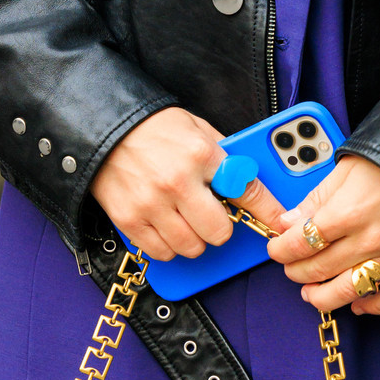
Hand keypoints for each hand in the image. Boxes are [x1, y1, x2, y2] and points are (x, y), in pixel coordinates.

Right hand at [90, 108, 282, 263]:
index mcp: (200, 154)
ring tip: (185, 219)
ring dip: (194, 239)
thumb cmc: (154, 128)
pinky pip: (161, 252)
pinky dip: (168, 246)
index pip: (244, 190)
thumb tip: (248, 180)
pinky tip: (165, 226)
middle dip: (220, 227)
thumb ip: (223, 156)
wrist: (103, 126)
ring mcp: (152, 204)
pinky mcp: (129, 219)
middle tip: (212, 216)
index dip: (266, 210)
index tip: (277, 222)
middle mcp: (178, 182)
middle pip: (219, 232)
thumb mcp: (197, 129)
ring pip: (191, 247)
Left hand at [264, 154, 379, 314]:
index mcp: (349, 210)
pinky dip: (373, 306)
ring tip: (311, 293)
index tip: (277, 249)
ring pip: (350, 290)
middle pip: (321, 268)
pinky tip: (357, 304)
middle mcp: (370, 237)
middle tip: (291, 268)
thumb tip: (289, 222)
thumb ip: (316, 199)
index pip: (303, 241)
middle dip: (297, 271)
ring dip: (323, 297)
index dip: (282, 249)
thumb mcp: (346, 170)